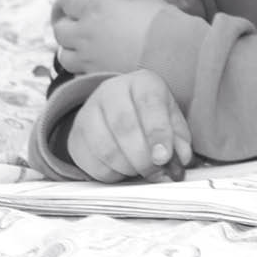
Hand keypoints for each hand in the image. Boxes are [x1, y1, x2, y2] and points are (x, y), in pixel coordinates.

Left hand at [54, 0, 168, 73]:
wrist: (174, 55)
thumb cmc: (162, 21)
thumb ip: (121, 0)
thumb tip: (117, 5)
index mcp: (95, 7)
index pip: (68, 2)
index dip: (74, 4)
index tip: (81, 6)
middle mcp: (85, 33)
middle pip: (59, 30)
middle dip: (68, 27)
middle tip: (82, 28)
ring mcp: (88, 59)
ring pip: (63, 56)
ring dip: (72, 51)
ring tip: (86, 50)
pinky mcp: (95, 78)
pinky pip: (78, 74)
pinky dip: (83, 70)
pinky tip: (98, 66)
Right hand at [67, 69, 192, 182]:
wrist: (116, 110)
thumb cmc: (150, 115)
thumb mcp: (171, 119)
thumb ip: (180, 139)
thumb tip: (181, 160)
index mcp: (142, 82)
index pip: (149, 104)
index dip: (158, 133)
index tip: (164, 158)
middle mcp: (111, 91)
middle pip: (124, 127)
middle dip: (143, 157)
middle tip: (155, 172)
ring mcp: (88, 112)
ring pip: (106, 147)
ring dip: (128, 167)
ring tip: (140, 169)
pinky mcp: (75, 136)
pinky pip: (92, 163)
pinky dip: (111, 174)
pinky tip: (122, 169)